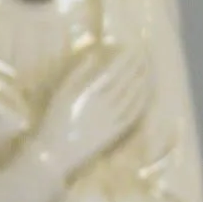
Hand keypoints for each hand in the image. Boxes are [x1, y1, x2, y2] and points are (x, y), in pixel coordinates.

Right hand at [29, 46, 150, 180]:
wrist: (55, 153)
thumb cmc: (54, 121)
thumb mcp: (60, 95)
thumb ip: (77, 74)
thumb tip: (93, 57)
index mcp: (90, 93)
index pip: (114, 71)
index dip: (125, 58)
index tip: (133, 47)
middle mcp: (105, 105)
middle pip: (127, 81)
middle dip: (136, 66)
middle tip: (145, 54)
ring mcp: (113, 119)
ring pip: (133, 96)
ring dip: (142, 80)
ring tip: (148, 69)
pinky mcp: (115, 132)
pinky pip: (133, 114)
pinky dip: (141, 101)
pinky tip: (145, 93)